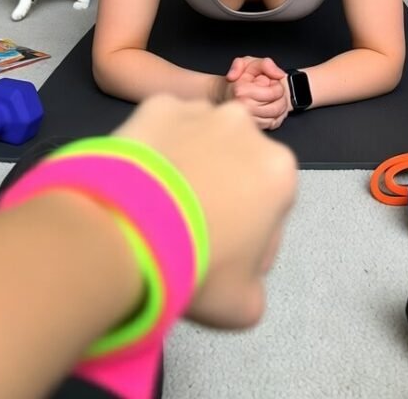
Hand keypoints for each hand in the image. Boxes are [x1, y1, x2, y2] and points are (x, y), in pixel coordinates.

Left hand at [114, 94, 297, 327]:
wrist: (128, 232)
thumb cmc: (198, 267)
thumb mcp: (244, 304)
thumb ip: (254, 285)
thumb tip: (239, 274)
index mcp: (279, 171)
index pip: (273, 207)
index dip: (251, 236)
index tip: (225, 255)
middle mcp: (246, 128)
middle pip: (238, 165)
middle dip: (223, 190)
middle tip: (189, 227)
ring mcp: (199, 110)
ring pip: (200, 140)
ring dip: (190, 163)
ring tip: (158, 202)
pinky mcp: (157, 104)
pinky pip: (161, 130)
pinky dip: (154, 148)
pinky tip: (138, 179)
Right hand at [223, 56, 289, 130]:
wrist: (226, 92)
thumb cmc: (239, 78)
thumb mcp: (250, 63)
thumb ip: (265, 64)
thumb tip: (279, 75)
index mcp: (241, 91)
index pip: (274, 93)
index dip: (277, 85)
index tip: (271, 82)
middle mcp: (243, 108)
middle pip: (278, 106)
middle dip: (280, 96)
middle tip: (272, 90)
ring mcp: (248, 120)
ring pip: (277, 116)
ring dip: (279, 106)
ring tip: (270, 98)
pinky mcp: (253, 127)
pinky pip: (273, 123)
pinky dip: (275, 115)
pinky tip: (268, 107)